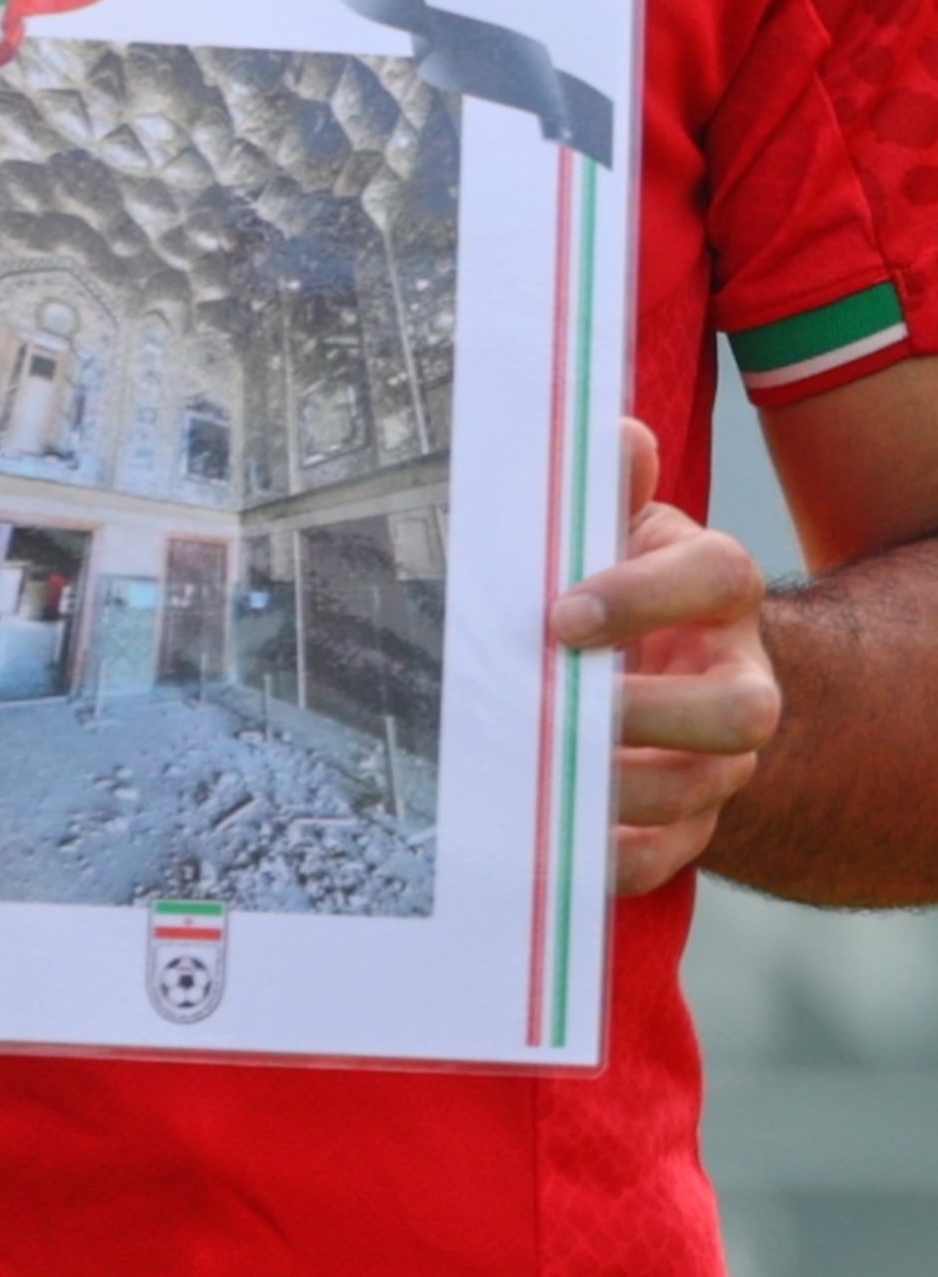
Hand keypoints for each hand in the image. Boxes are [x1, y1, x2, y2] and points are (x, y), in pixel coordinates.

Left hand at [555, 415, 777, 896]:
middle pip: (746, 711)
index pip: (718, 576)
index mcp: (719, 590)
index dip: (642, 595)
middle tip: (559, 702)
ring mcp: (724, 756)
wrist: (640, 660)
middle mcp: (740, 677)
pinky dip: (618, 852)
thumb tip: (615, 434)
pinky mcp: (694, 817)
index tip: (559, 617)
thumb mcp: (608, 525)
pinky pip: (674, 853)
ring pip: (705, 787)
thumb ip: (607, 488)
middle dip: (654, 714)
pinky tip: (559, 835)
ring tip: (541, 764)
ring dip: (620, 781)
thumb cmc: (611, 576)